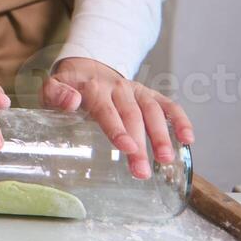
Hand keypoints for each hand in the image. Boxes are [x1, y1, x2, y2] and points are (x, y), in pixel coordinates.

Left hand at [42, 56, 194, 179]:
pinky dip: (180, 119)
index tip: (127, 147)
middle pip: (132, 115)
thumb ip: (56, 95)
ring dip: (161, 136)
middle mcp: (118, 87)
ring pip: (152, 111)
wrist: (85, 68)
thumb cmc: (67, 88)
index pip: (106, 109)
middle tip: (141, 172)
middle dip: (140, 144)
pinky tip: (188, 139)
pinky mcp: (149, 95)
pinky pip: (168, 105)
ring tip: (165, 160)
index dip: (117, 128)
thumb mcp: (52, 89)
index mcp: (93, 88)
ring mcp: (136, 90)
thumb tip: (72, 102)